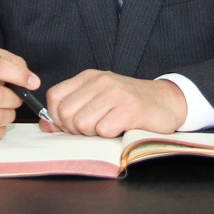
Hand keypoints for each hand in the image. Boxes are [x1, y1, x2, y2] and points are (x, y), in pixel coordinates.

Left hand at [43, 70, 186, 137]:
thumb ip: (72, 110)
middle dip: (75, 130)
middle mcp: (101, 81)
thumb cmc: (129, 103)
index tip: (70, 125)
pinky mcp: (130, 109)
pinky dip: (110, 135)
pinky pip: (104, 130)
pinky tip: (120, 128)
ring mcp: (116, 94)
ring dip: (93, 133)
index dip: (57, 117)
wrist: (167, 101)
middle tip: (92, 129)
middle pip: (66, 114)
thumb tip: (46, 125)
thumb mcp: (98, 99)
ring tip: (108, 127)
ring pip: (82, 124)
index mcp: (89, 77)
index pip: (54, 97)